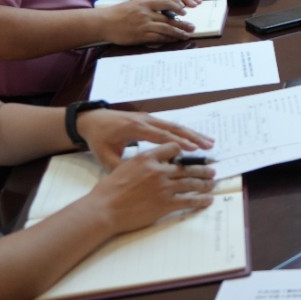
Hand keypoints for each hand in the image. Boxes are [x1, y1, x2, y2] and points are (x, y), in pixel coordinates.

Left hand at [73, 110, 212, 170]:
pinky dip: (184, 132)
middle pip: (174, 128)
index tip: (194, 150)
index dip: (178, 143)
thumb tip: (134, 180)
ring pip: (175, 125)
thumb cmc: (98, 138)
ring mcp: (149, 119)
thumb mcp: (104, 155)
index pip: (161, 136)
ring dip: (192, 134)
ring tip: (209, 142)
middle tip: (209, 146)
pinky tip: (194, 139)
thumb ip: (119, 166)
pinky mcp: (150, 120)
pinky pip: (170, 126)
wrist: (91, 120)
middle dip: (193, 137)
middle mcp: (145, 121)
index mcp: (135, 128)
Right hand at [84, 142, 215, 233]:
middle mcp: (158, 170)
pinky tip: (208, 200)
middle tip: (211, 169)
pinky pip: (189, 200)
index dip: (183, 152)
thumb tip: (151, 164)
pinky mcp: (166, 204)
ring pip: (191, 182)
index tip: (190, 156)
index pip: (173, 148)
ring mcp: (163, 187)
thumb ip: (141, 164)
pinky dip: (201, 200)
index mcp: (147, 158)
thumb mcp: (123, 167)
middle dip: (202, 168)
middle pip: (187, 167)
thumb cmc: (108, 190)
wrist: (104, 209)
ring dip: (205, 183)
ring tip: (212, 183)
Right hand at [97, 0, 193, 47]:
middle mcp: (146, 13)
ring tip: (186, 35)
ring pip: (166, 29)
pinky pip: (158, 38)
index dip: (177, 7)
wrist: (104, 22)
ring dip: (178, 33)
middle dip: (182, 23)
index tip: (184, 11)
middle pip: (169, 19)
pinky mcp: (140, 36)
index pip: (165, 3)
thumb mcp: (133, 4)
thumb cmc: (117, 13)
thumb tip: (161, 12)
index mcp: (144, 3)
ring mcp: (144, 25)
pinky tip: (173, 40)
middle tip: (192, 27)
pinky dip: (167, 39)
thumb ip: (147, 6)